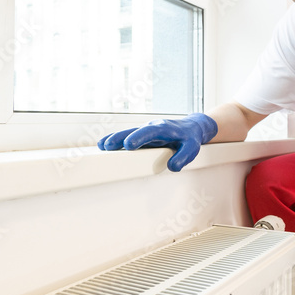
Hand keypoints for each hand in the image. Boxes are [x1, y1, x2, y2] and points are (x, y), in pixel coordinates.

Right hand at [97, 113, 217, 171]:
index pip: (150, 132)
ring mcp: (146, 130)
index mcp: (164, 128)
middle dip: (121, 137)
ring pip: (128, 132)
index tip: (128, 145)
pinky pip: (128, 135)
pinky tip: (104, 144)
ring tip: (102, 146)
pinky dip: (116, 139)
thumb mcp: (192, 148)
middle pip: (134, 131)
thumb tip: (172, 167)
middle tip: (108, 146)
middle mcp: (152, 127)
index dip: (138, 137)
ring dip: (115, 138)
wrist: (191, 128)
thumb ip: (183, 157)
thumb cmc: (190, 138)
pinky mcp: (142, 134)